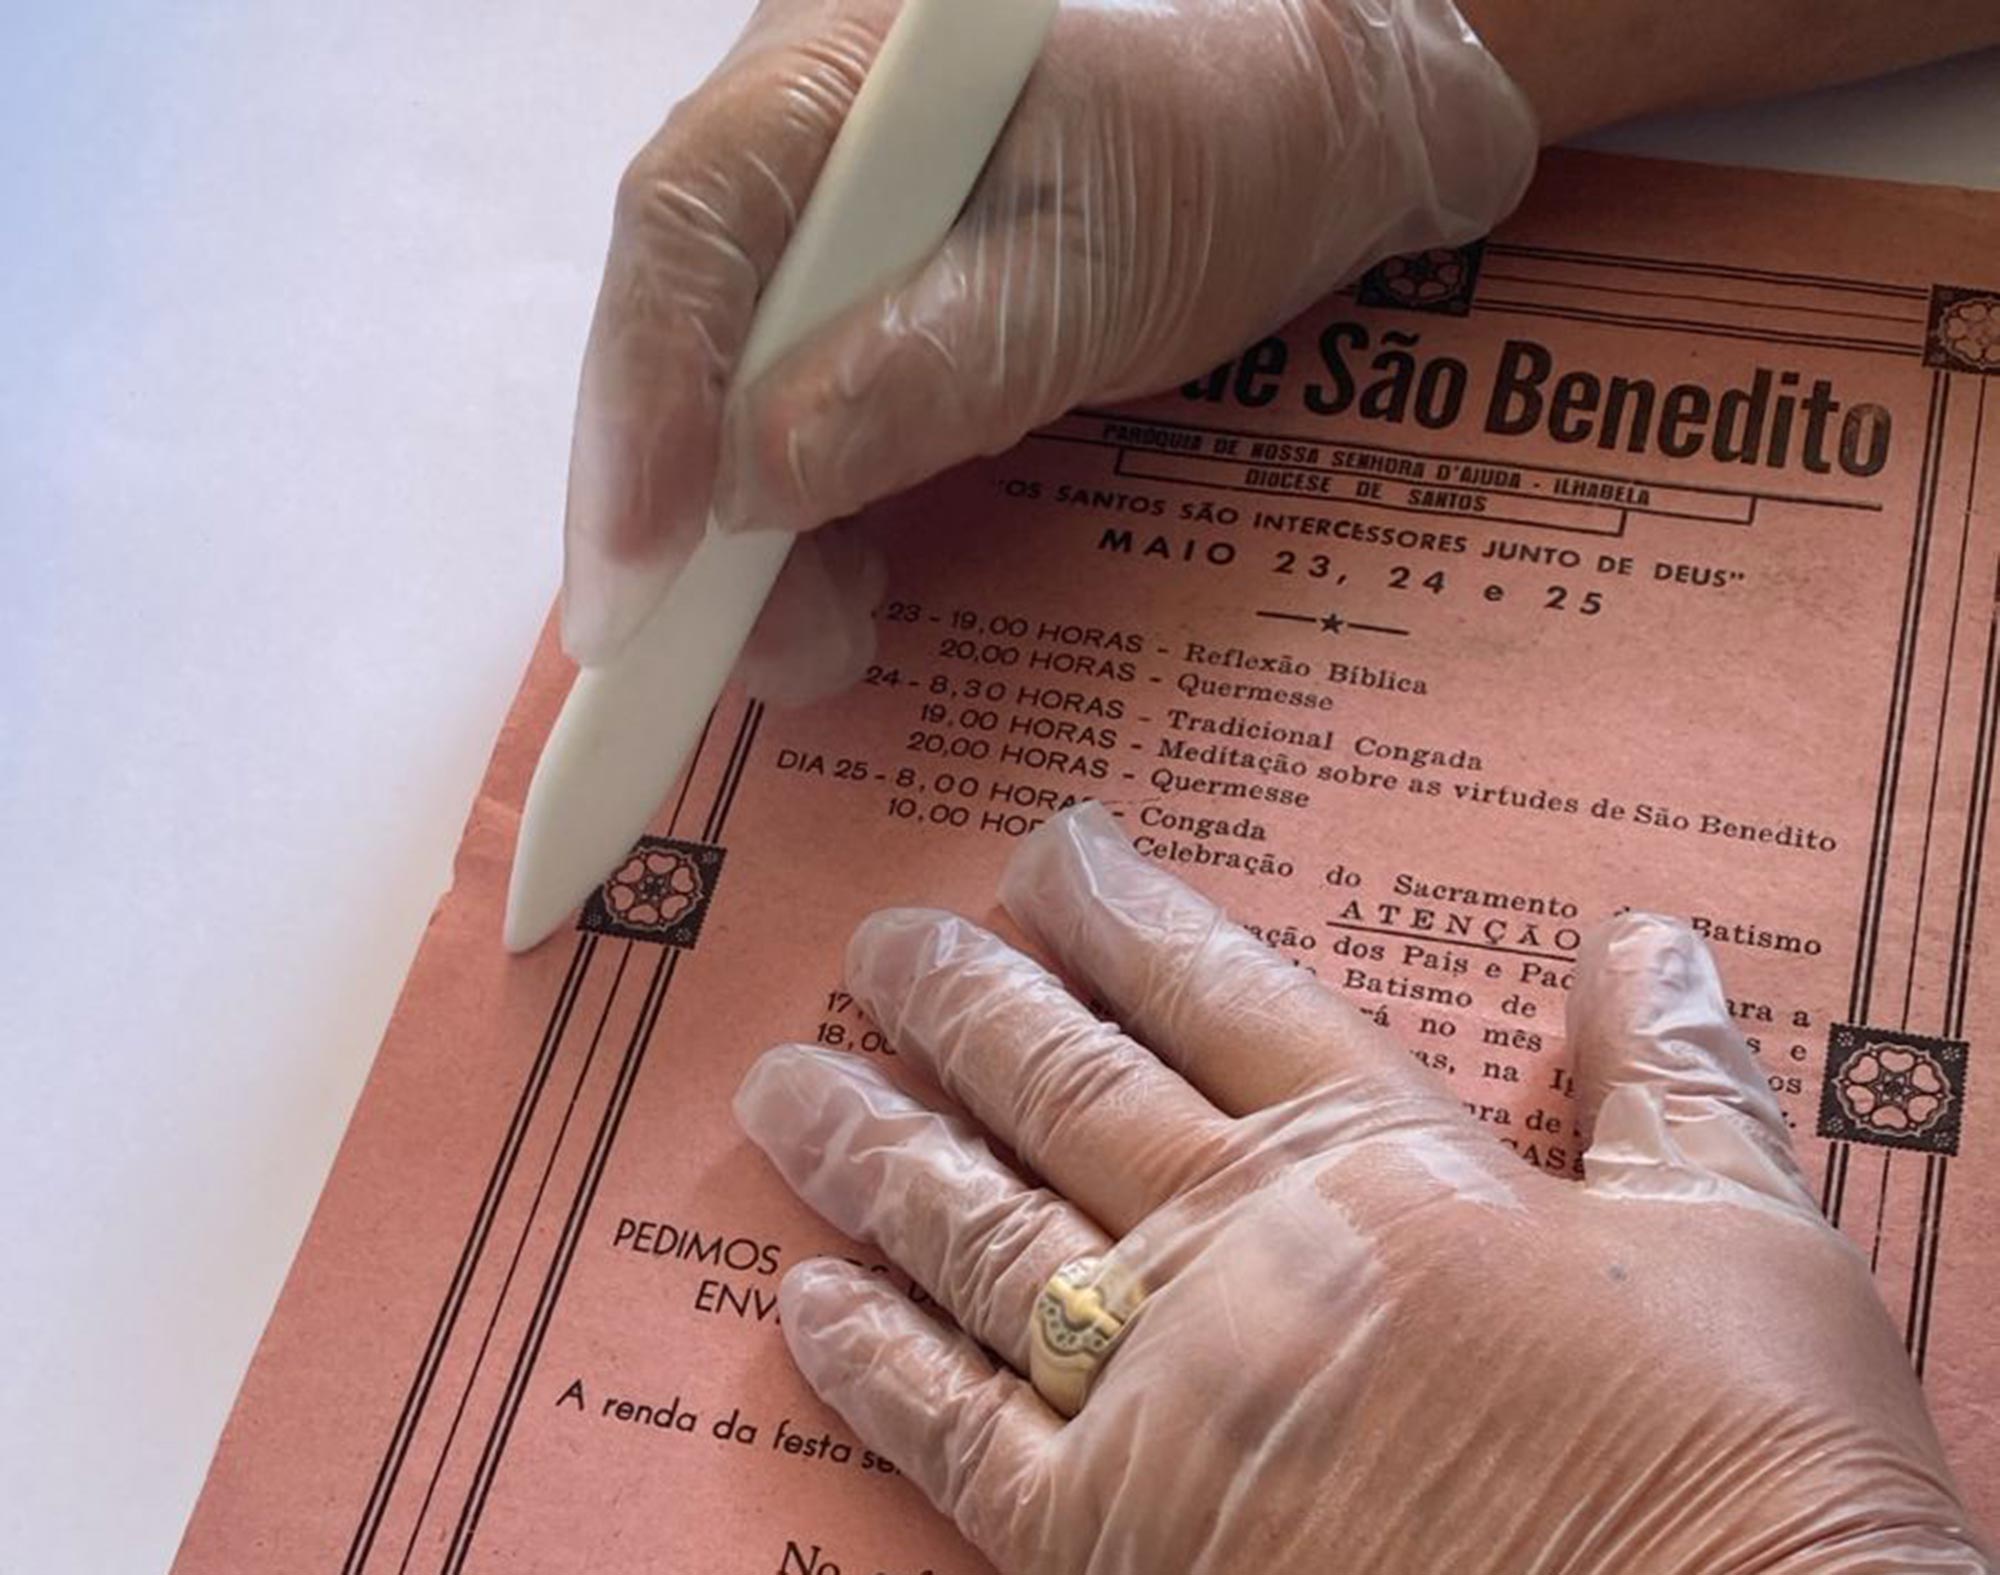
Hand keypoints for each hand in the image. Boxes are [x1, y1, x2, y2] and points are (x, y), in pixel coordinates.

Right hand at [560, 0, 1538, 674]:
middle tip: (687, 666)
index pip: (682, 232)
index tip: (635, 580)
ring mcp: (817, 236)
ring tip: (808, 646)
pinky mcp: (856, 310)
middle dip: (675, 515)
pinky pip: (790, 426)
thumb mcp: (1089, 278)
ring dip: (742, 546)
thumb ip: (924, 368)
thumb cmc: (1221, 165)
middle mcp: (791, 152)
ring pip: (720, 400)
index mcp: (830, 80)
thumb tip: (752, 482)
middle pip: (674, 333)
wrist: (1310, 140)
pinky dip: (804, 529)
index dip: (638, 412)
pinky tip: (843, 595)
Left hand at [734, 803, 1993, 1571]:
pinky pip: (959, 1440)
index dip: (1120, 909)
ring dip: (871, 1150)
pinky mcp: (1117, 1544)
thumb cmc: (1747, 1468)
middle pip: (1064, 1090)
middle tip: (874, 943)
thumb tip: (1642, 936)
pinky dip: (874, 1368)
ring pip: (978, 1236)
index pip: (1216, 990)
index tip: (1047, 852)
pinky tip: (804, 1303)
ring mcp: (1163, 1396)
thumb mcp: (1748, 1237)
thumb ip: (1674, 1073)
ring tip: (784, 1083)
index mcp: (1378, 1160)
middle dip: (958, 1001)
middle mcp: (1243, 1251)